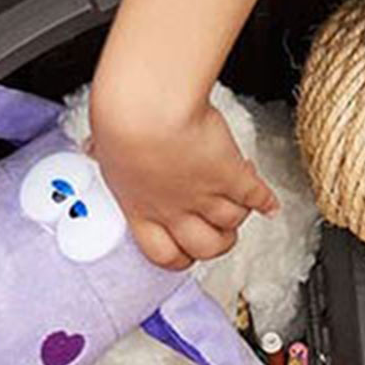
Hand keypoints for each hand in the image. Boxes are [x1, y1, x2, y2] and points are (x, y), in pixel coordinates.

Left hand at [87, 89, 277, 269]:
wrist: (146, 107)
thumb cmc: (120, 121)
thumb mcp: (103, 145)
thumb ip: (105, 155)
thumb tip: (94, 147)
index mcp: (140, 208)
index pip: (163, 254)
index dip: (179, 258)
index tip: (186, 253)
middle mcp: (174, 209)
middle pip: (206, 249)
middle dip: (216, 242)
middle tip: (219, 232)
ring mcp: (205, 195)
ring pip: (232, 223)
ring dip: (238, 214)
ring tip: (240, 204)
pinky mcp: (230, 176)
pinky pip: (255, 196)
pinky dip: (266, 201)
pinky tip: (269, 203)